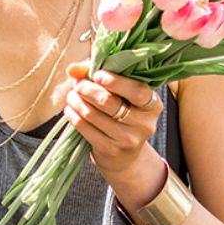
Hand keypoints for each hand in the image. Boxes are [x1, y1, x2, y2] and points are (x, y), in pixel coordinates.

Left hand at [63, 61, 164, 177]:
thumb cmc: (122, 114)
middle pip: (110, 102)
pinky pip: (86, 128)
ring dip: (77, 102)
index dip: (115, 82)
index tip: (97, 75)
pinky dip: (74, 116)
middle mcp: (144, 123)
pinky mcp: (111, 150)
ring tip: (72, 96)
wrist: (124, 155)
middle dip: (88, 89)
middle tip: (78, 84)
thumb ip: (99, 76)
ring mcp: (128, 139)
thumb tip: (73, 69)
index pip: (137, 91)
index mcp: (152, 105)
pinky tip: (70, 110)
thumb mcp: (120, 94)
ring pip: (94, 115)